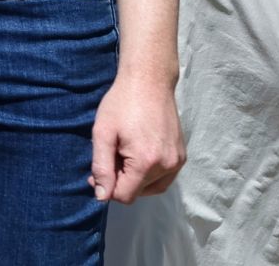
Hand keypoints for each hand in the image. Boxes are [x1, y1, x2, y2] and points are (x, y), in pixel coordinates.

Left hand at [90, 71, 182, 202]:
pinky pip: (163, 177)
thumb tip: (101, 197)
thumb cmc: (121, 104)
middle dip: (120, 179)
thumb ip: (102, 167)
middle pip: (138, 191)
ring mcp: (177, 162)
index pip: (125, 195)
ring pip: (151, 187)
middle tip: (110, 154)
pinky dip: (148, 173)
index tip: (96, 170)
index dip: (107, 187)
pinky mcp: (182, 156)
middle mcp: (167, 166)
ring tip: (123, 152)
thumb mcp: (103, 133)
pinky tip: (136, 154)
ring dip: (134, 177)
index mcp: (146, 162)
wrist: (149, 82)